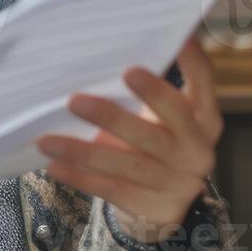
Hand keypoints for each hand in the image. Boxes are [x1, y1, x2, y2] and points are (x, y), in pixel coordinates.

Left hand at [38, 38, 223, 243]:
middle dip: (114, 117)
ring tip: (47, 140)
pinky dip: (82, 178)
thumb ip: (154, 88)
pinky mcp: (152, 207)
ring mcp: (176, 183)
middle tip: (75, 100)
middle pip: (156, 134)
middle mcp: (196, 151)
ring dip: (83, 152)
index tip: (164, 43)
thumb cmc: (162, 139)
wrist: (171, 203)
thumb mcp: (170, 115)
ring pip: (126, 165)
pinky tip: (55, 165)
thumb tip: (117, 44)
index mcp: (205, 119)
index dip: (189, 63)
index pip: (203, 85)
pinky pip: (112, 190)